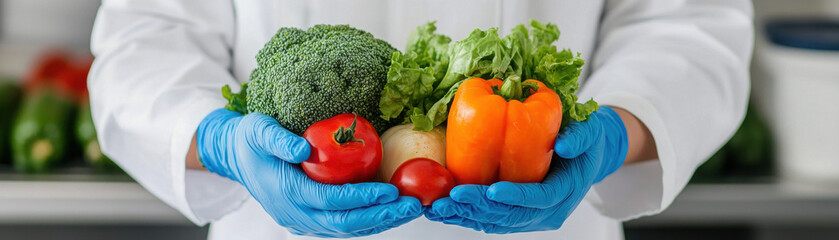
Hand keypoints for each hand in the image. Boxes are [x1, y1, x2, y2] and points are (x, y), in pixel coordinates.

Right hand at [197, 109, 421, 236]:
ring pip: (347, 229)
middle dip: (381, 216)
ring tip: (409, 209)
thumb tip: (303, 149)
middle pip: (344, 223)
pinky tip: (391, 210)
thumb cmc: (250, 140)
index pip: (331, 201)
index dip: (363, 197)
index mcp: (286, 192)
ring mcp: (302, 221)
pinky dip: (369, 221)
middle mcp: (296, 214)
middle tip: (412, 205)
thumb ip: (278, 139)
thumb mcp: (257, 129)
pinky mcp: (310, 220)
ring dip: (380, 222)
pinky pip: (343, 226)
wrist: (236, 158)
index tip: (390, 190)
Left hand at [425, 106, 627, 233]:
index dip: (515, 196)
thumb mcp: (591, 132)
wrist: (587, 158)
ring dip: (465, 216)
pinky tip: (443, 209)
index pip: (538, 199)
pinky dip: (465, 216)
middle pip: (510, 216)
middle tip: (451, 197)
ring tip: (438, 207)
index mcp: (564, 192)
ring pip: (495, 222)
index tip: (491, 190)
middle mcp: (547, 212)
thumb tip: (563, 143)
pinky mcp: (516, 216)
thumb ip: (580, 136)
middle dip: (478, 208)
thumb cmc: (586, 142)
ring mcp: (531, 218)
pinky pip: (489, 219)